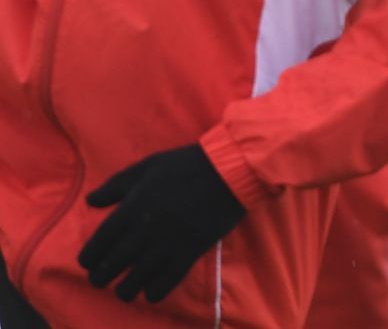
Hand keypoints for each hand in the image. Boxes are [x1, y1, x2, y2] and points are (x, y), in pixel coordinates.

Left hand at [78, 145, 244, 302]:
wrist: (228, 169)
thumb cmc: (185, 165)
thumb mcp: (146, 167)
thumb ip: (115, 186)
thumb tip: (89, 201)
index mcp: (131, 208)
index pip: (98, 245)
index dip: (89, 260)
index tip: (89, 264)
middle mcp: (145, 230)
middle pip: (112, 267)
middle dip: (101, 279)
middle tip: (102, 280)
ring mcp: (168, 243)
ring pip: (135, 281)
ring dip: (125, 290)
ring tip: (125, 290)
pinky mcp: (190, 252)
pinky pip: (166, 282)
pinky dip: (154, 292)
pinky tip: (151, 291)